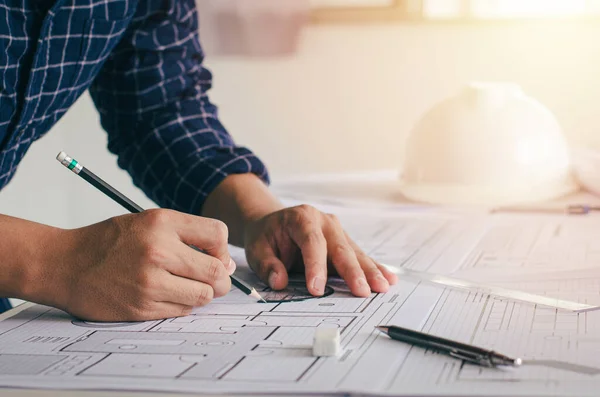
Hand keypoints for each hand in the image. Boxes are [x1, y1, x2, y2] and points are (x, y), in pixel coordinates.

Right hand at [54, 209, 234, 321]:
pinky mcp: (142, 307)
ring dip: (202, 294)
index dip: (222, 249)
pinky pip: (182, 310)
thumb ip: (187, 235)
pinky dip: (182, 305)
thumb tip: (225, 263)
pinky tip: (168, 295)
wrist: (64, 265)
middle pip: (216, 271)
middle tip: (213, 280)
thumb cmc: (108, 242)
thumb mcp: (148, 222)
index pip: (218, 234)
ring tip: (187, 287)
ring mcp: (150, 281)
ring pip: (204, 295)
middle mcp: (158, 250)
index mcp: (161, 222)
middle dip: (221, 278)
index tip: (215, 255)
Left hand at [243, 205, 397, 296]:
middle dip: (352, 271)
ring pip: (355, 253)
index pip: (312, 242)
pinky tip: (388, 279)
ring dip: (369, 271)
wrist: (273, 225)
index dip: (316, 266)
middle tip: (363, 291)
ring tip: (383, 286)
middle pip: (340, 247)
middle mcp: (324, 222)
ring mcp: (337, 231)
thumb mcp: (256, 249)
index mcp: (301, 218)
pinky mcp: (344, 242)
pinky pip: (359, 257)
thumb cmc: (267, 237)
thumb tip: (279, 281)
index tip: (317, 289)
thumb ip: (267, 265)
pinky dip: (373, 269)